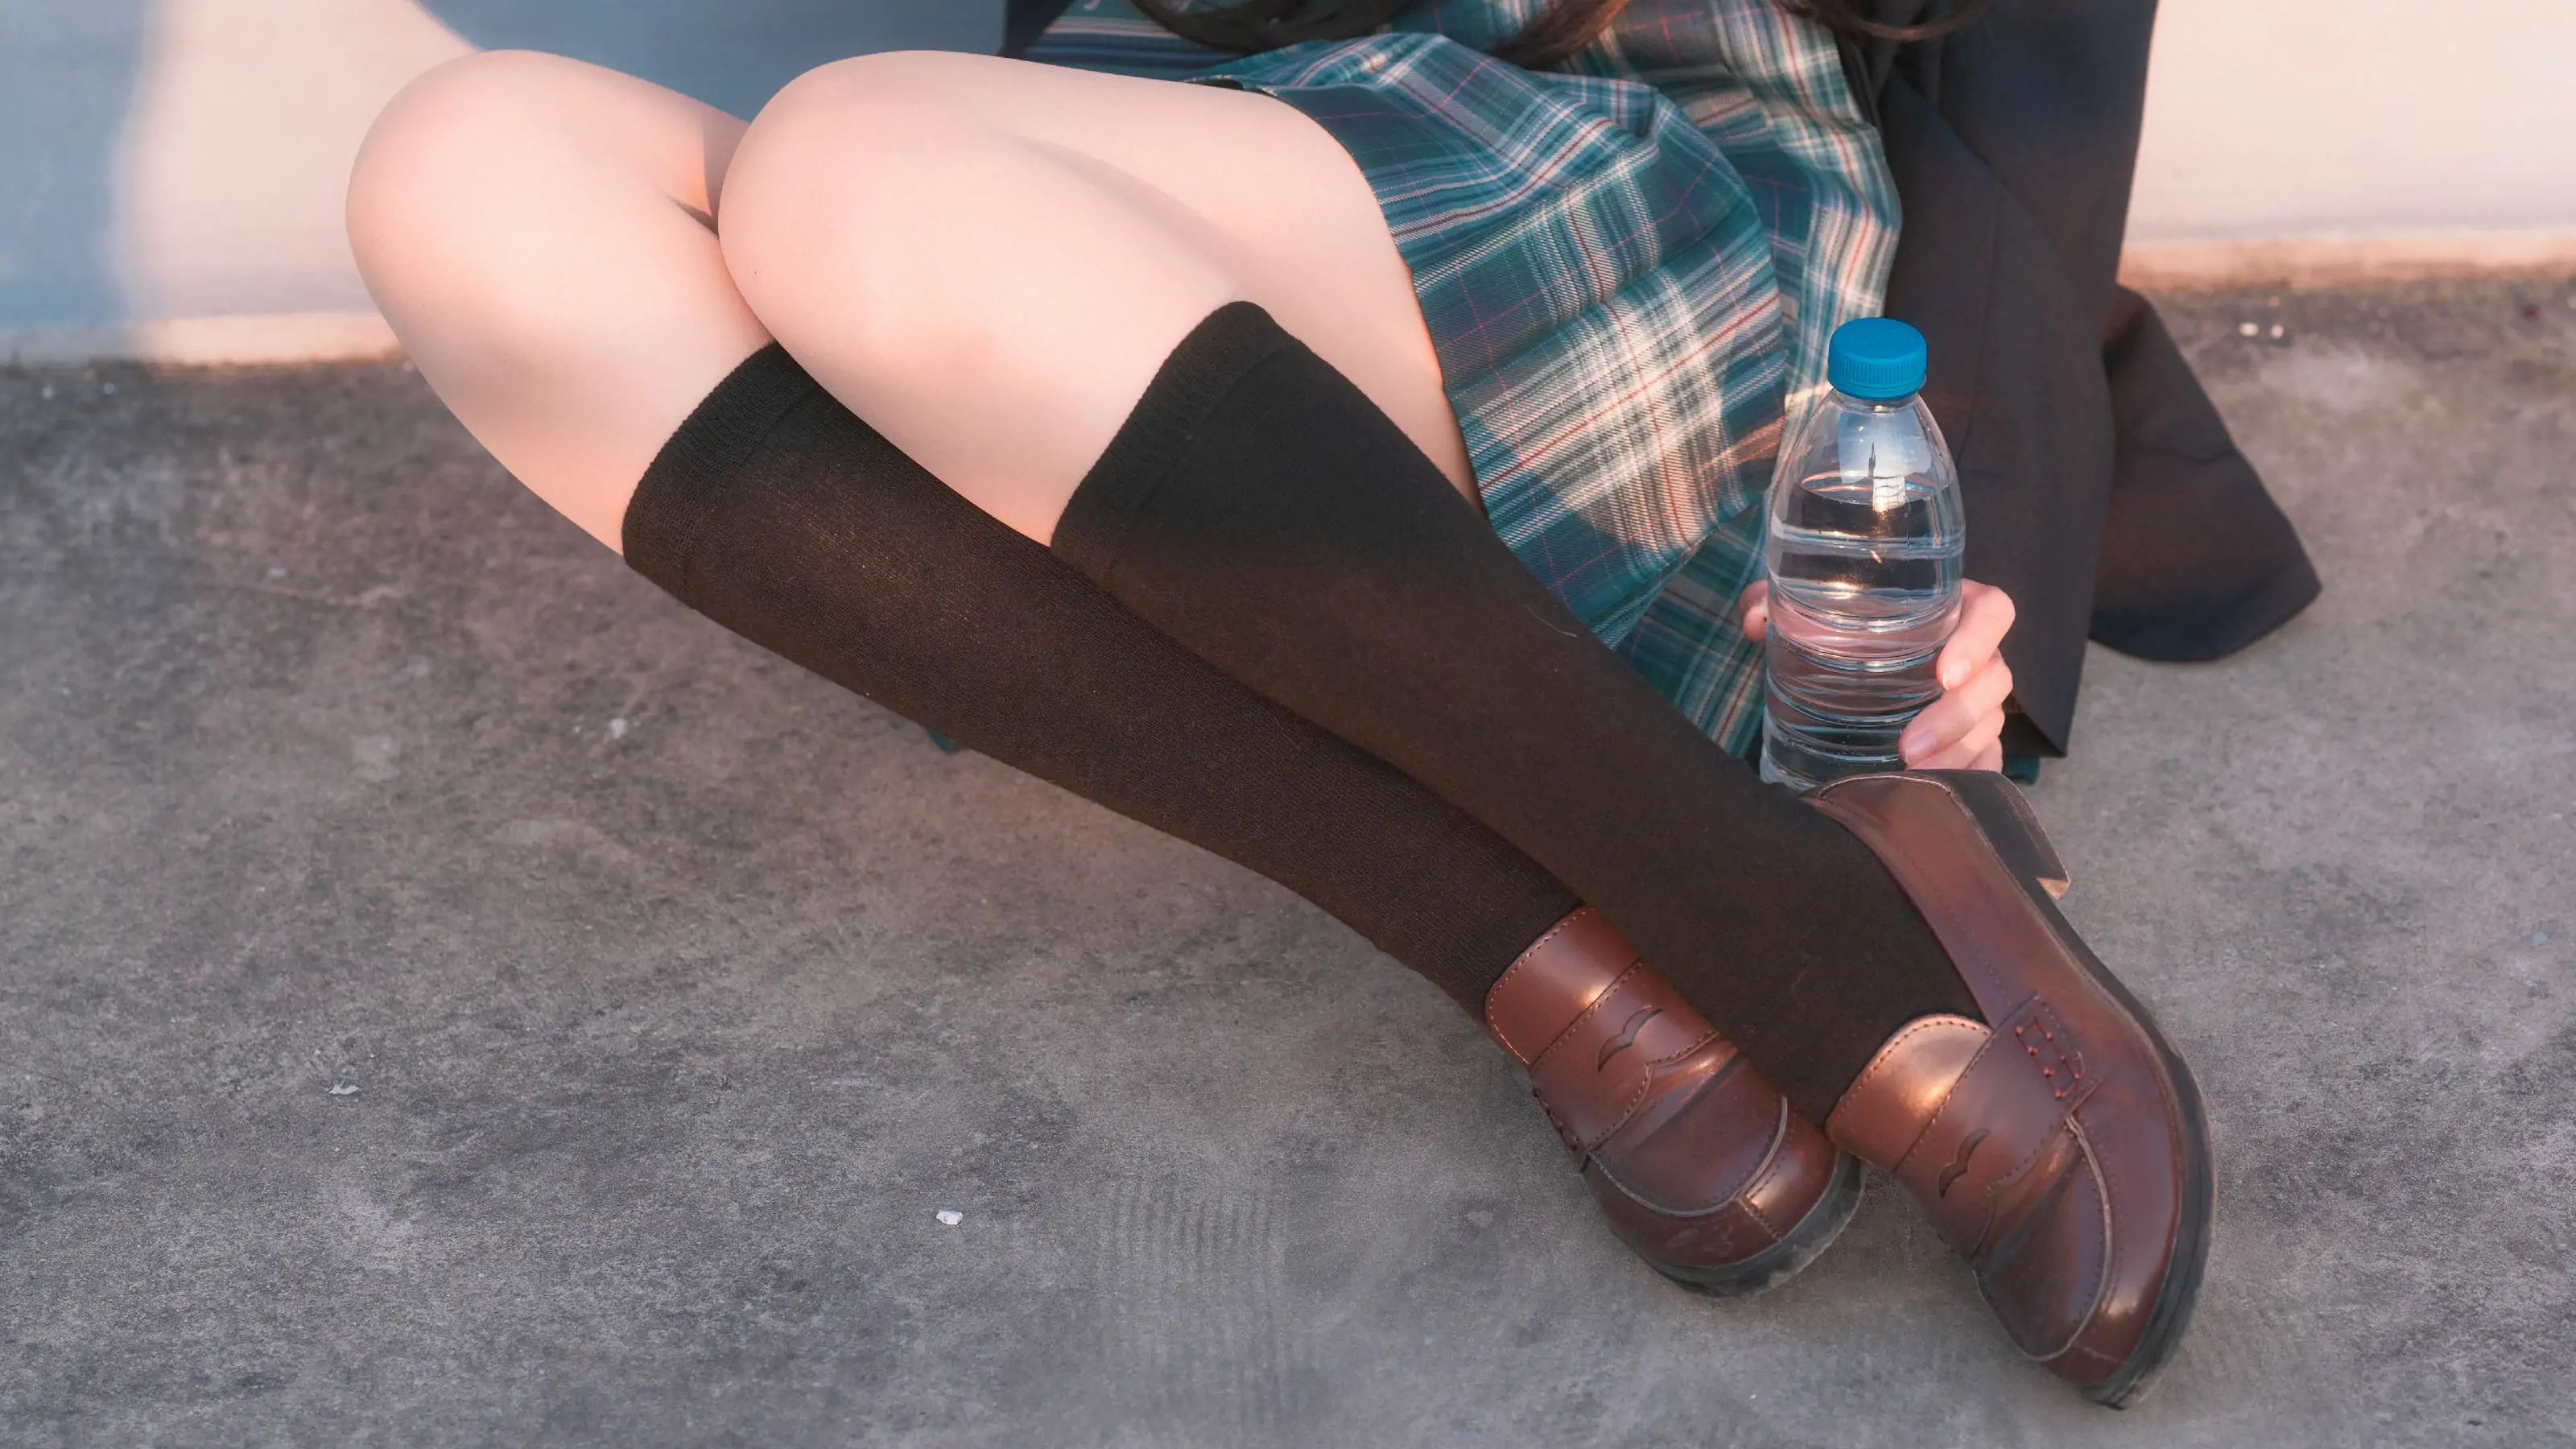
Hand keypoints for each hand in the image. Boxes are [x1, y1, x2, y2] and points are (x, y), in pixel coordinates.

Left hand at [1735, 578, 2017, 772]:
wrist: (1846, 665)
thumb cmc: (1840, 626)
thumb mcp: (1805, 608)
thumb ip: (1773, 601)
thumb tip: (1756, 622)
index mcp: (1951, 607)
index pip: (1992, 611)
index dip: (1978, 639)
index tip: (1945, 674)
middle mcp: (1976, 651)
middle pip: (1994, 680)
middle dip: (1955, 718)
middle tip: (1909, 748)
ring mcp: (1979, 697)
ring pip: (1990, 724)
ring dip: (1957, 754)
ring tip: (1913, 779)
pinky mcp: (1974, 736)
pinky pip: (1987, 759)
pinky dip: (1967, 777)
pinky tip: (1934, 797)